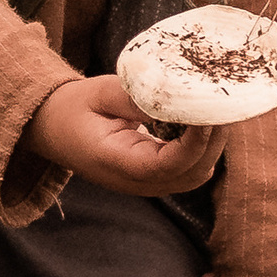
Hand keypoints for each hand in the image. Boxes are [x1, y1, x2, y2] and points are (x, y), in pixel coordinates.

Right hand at [21, 75, 225, 196]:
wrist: (53, 129)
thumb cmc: (74, 108)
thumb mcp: (100, 93)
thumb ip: (136, 97)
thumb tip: (179, 96)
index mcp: (116, 163)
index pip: (168, 164)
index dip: (195, 141)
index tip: (210, 111)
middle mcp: (135, 182)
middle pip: (191, 174)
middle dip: (214, 141)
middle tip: (223, 103)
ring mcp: (146, 183)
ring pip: (196, 174)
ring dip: (213, 144)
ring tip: (218, 108)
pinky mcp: (154, 175)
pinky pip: (189, 168)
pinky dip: (204, 146)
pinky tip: (205, 118)